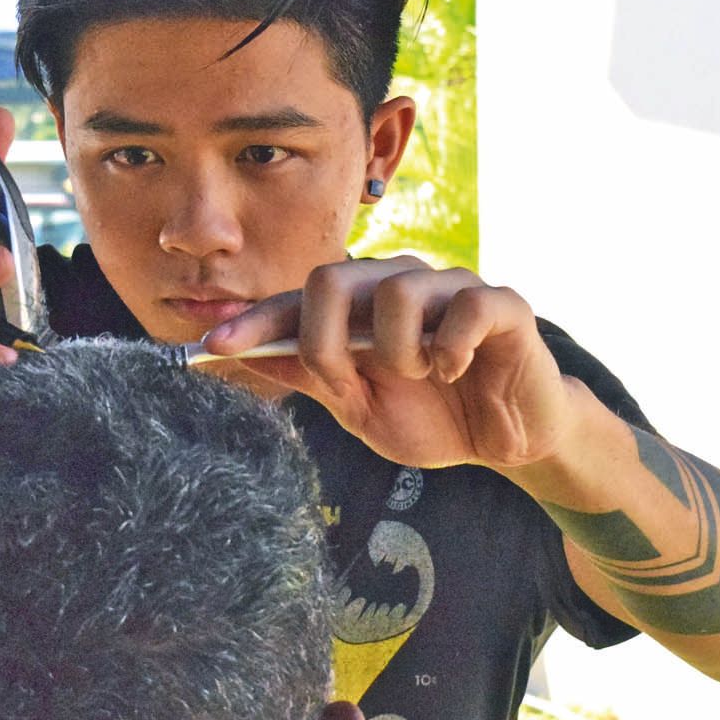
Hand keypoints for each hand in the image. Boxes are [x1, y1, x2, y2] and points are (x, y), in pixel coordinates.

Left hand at [202, 256, 577, 470]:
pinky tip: (458, 369)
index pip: (296, 301)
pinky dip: (453, 347)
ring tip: (422, 375)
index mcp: (361, 307)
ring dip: (399, 351)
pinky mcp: (502, 303)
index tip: (212, 348)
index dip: (254, 323)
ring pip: (397, 291)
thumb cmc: (435, 416)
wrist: (507, 442)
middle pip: (333, 277)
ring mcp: (451, 287)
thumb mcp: (359, 407)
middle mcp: (400, 284)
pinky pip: (467, 305)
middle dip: (326, 340)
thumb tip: (240, 357)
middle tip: (347, 380)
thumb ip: (311, 376)